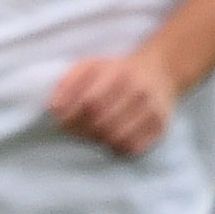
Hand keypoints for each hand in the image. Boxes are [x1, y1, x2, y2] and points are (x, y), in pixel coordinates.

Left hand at [48, 50, 180, 157]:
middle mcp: (139, 91)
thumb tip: (53, 108)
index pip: (90, 103)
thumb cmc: (116, 72)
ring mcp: (153, 110)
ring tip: (95, 132)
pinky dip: (116, 147)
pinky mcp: (161, 126)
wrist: (160, 71)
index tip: (63, 121)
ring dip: (99, 141)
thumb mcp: (90, 66)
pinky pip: (133, 147)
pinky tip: (112, 137)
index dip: (72, 117)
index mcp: (119, 73)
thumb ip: (67, 84)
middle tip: (77, 130)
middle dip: (82, 131)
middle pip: (102, 123)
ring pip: (117, 139)